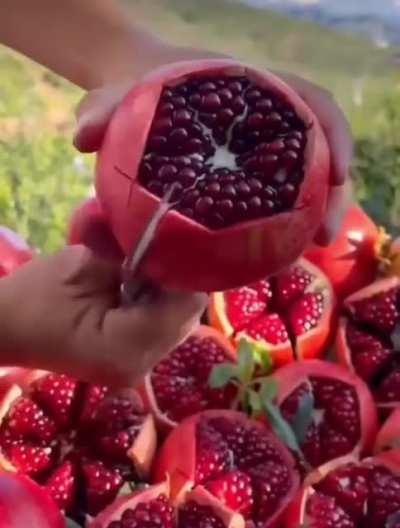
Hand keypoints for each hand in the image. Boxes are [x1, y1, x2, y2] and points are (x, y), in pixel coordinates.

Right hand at [0, 245, 205, 386]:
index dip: (185, 270)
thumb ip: (133, 260)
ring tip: (144, 269)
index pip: (186, 305)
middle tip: (158, 252)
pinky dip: (156, 305)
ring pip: (179, 323)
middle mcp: (140, 366)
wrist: (2, 329)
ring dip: (168, 293)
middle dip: (178, 281)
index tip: (172, 244)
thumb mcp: (83, 265)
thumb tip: (171, 249)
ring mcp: (136, 370)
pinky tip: (137, 288)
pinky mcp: (131, 362)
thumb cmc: (32, 296)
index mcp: (126, 347)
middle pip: (188, 316)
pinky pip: (161, 329)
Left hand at [74, 49, 352, 245]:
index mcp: (250, 91)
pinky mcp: (246, 183)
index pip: (309, 101)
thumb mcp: (116, 97)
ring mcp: (258, 155)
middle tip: (322, 234)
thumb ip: (102, 111)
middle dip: (331, 193)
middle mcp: (264, 123)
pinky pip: (273, 205)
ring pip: (302, 184)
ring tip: (304, 252)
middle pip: (318, 151)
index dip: (333, 134)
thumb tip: (85, 140)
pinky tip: (270, 256)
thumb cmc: (135, 95)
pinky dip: (279, 228)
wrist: (135, 102)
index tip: (339, 171)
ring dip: (311, 217)